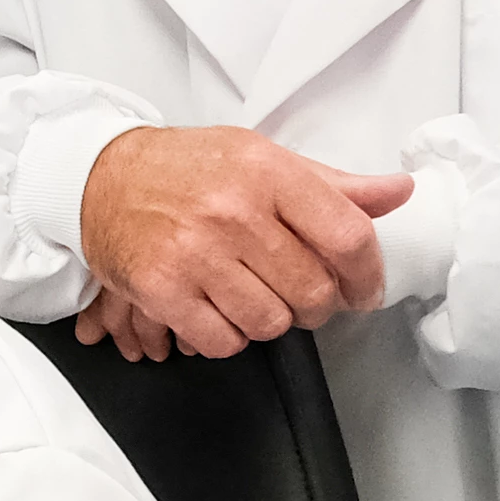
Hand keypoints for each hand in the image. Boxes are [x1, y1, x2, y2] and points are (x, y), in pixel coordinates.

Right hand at [76, 126, 413, 357]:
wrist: (99, 177)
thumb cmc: (187, 168)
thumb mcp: (263, 159)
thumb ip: (333, 185)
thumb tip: (400, 192)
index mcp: (267, 172)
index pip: (347, 236)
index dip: (367, 274)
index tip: (363, 289)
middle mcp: (233, 211)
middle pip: (312, 291)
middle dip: (318, 305)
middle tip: (304, 297)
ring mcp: (195, 253)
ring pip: (270, 322)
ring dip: (271, 320)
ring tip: (255, 296)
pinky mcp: (162, 289)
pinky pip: (224, 341)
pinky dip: (229, 336)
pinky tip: (220, 309)